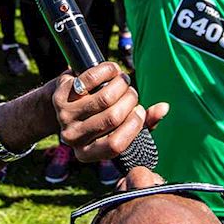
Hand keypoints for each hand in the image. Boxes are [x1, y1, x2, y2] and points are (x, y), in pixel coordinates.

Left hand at [51, 62, 167, 162]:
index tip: (140, 110)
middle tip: (131, 93)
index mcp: (87, 153)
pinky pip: (90, 80)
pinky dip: (107, 71)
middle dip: (130, 101)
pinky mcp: (60, 96)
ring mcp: (64, 117)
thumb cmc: (97, 117)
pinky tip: (112, 70)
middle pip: (112, 118)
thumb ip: (144, 122)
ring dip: (121, 84)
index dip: (134, 125)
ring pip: (104, 98)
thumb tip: (163, 108)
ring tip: (123, 81)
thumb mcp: (118, 126)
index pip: (116, 144)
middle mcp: (73, 138)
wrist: (64, 102)